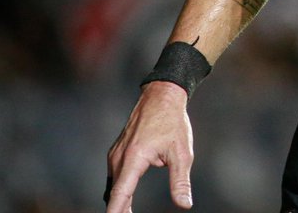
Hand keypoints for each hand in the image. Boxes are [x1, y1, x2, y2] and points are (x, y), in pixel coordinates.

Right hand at [105, 82, 194, 211]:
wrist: (161, 96)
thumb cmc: (172, 122)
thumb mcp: (182, 153)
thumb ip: (180, 181)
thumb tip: (184, 204)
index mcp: (134, 158)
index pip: (120, 193)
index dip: (116, 212)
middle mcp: (120, 157)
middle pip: (115, 193)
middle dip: (118, 210)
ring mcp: (116, 153)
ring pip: (113, 185)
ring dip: (119, 201)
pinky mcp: (117, 151)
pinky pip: (115, 176)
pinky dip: (119, 189)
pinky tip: (125, 199)